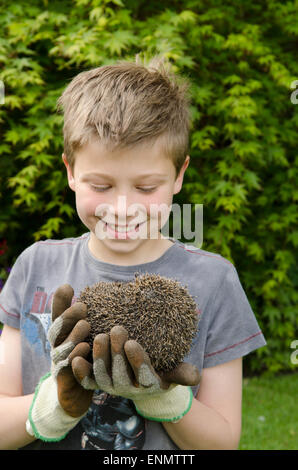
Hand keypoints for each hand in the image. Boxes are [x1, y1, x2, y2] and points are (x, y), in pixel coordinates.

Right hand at [28, 284, 93, 440]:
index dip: (60, 302)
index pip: (58, 317)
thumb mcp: (82, 337)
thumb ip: (82, 317)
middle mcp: (58, 349)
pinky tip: (85, 348)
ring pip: (62, 350)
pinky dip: (75, 358)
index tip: (67, 287)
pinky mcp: (66, 382)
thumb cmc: (82, 361)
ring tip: (85, 324)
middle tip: (82, 306)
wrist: (74, 396)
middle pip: (57, 331)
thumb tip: (81, 290)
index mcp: (62, 337)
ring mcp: (59, 366)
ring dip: (72, 336)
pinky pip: (68, 370)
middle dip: (67, 317)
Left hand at [72, 325, 199, 421]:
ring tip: (99, 336)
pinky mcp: (96, 383)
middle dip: (116, 352)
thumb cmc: (160, 371)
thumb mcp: (173, 372)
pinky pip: (87, 380)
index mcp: (147, 384)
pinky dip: (81, 371)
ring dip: (99, 356)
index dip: (136, 360)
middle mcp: (127, 388)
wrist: (140, 385)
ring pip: (102, 375)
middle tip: (116, 329)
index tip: (132, 342)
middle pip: (120, 373)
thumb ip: (183, 373)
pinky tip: (76, 357)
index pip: (142, 374)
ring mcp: (110, 386)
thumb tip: (196, 375)